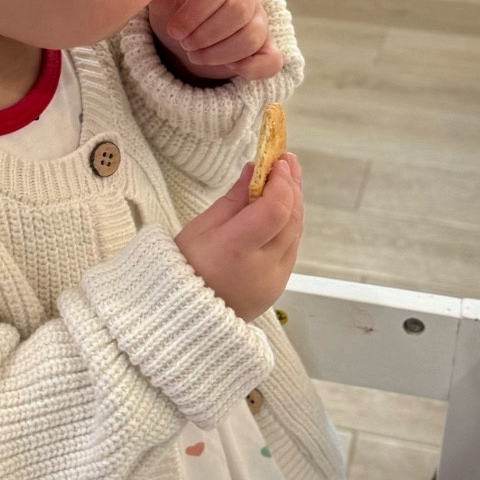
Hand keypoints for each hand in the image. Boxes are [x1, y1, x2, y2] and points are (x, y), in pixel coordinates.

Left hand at [149, 0, 282, 83]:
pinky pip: (271, 60)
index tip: (174, 31)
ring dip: (219, 53)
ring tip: (196, 56)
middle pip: (238, 10)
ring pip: (252, 36)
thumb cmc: (176, 11)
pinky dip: (251, 68)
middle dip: (206, 34)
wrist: (187, 37)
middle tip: (186, 45)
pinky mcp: (266, 47)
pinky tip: (229, 68)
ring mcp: (259, 20)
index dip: (192, 15)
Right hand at [175, 154, 302, 320]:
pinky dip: (289, 225)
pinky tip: (282, 209)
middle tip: (286, 162)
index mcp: (234, 249)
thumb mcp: (200, 228)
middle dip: (292, 187)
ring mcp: (274, 280)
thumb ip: (233, 199)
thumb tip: (254, 170)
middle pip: (291, 219)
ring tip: (287, 180)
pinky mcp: (279, 287)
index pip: (275, 210)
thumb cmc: (184, 268)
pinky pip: (291, 249)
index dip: (282, 182)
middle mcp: (261, 267)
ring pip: (295, 234)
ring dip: (294, 204)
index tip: (277, 161)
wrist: (185, 318)